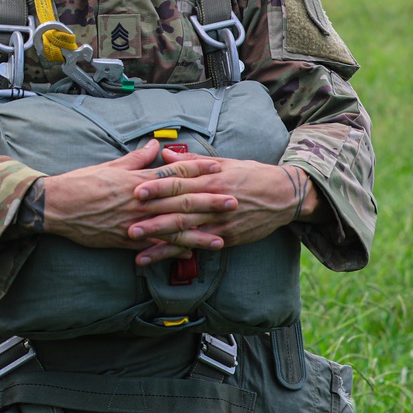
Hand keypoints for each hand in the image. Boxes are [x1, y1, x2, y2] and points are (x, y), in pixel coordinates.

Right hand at [40, 140, 234, 253]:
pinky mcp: (126, 239)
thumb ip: (136, 157)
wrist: (58, 205)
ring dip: (199, 232)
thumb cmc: (82, 182)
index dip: (198, 170)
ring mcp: (135, 222)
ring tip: (221, 235)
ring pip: (173, 228)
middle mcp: (140, 200)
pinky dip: (173, 250)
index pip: (174, 172)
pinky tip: (191, 254)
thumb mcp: (110, 165)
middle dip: (209, 201)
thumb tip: (156, 144)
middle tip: (234, 200)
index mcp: (138, 179)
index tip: (219, 168)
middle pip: (181, 200)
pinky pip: (155, 246)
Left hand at [128, 151, 307, 264]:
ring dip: (161, 240)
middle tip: (129, 224)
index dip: (157, 186)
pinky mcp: (226, 237)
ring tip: (138, 247)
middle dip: (154, 218)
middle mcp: (214, 200)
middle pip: (179, 209)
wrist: (283, 195)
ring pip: (187, 231)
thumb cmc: (251, 175)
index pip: (179, 181)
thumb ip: (192, 161)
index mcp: (211, 178)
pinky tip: (163, 258)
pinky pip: (199, 245)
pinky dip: (180, 252)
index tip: (136, 190)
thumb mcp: (224, 162)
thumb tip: (164, 153)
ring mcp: (220, 221)